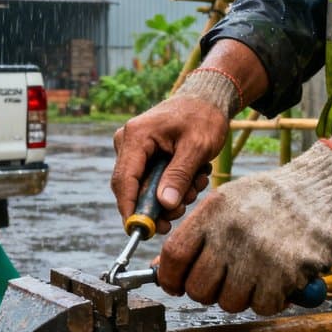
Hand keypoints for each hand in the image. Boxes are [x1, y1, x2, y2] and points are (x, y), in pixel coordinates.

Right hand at [111, 94, 227, 233]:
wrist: (207, 99)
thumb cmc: (203, 117)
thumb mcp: (197, 148)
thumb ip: (179, 176)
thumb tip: (164, 205)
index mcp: (136, 136)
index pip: (124, 180)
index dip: (130, 209)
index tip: (141, 231)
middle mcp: (128, 142)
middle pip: (132, 187)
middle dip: (158, 204)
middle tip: (182, 210)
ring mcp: (134, 148)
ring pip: (145, 187)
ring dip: (171, 194)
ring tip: (197, 182)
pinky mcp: (142, 155)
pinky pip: (152, 180)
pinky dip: (173, 185)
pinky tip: (193, 176)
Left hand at [156, 141, 331, 314]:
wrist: (320, 192)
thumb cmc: (270, 199)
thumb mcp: (226, 203)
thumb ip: (196, 235)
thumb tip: (163, 269)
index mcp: (213, 212)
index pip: (174, 255)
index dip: (169, 277)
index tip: (174, 285)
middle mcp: (232, 234)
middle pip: (198, 287)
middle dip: (204, 293)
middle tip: (218, 284)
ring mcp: (258, 256)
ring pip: (229, 302)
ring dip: (237, 297)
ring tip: (251, 276)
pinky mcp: (284, 274)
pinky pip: (262, 306)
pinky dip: (267, 300)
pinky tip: (274, 280)